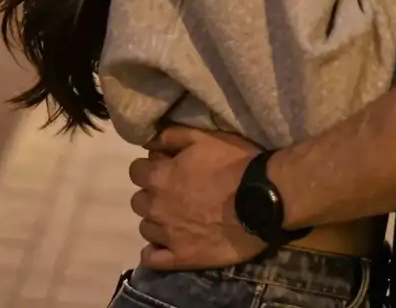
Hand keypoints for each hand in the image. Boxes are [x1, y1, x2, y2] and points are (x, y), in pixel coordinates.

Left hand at [129, 126, 265, 270]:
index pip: (135, 171)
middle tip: (173, 192)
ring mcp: (167, 235)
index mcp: (160, 177)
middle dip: (152, 194)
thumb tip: (149, 142)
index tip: (163, 168)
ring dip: (156, 220)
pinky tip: (166, 244)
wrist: (260, 199)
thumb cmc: (233, 164)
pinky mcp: (180, 258)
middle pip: (138, 201)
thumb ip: (172, 137)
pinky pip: (152, 259)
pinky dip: (154, 251)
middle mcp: (157, 207)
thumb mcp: (204, 137)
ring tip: (177, 217)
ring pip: (146, 228)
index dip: (148, 168)